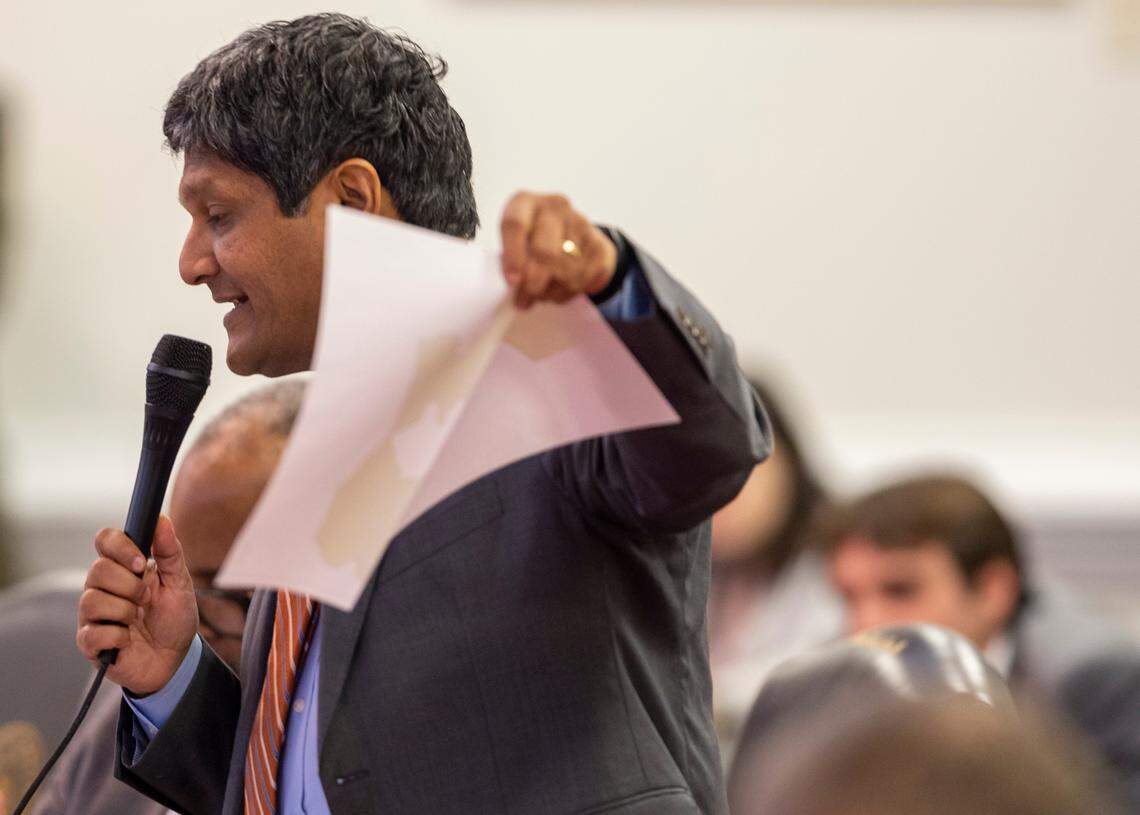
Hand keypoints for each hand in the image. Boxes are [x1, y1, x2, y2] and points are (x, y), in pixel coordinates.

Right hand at [76, 516, 198, 694]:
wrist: (176, 659)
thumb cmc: (174, 619)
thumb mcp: (180, 582)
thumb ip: (170, 551)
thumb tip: (161, 519)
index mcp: (122, 568)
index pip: (105, 540)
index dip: (120, 547)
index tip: (143, 563)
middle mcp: (102, 587)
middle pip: (97, 570)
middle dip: (130, 585)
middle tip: (147, 598)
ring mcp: (93, 615)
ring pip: (92, 600)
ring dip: (125, 610)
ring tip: (138, 619)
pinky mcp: (90, 643)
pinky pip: (92, 633)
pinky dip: (118, 636)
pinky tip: (129, 639)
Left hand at [500, 191, 617, 308]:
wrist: (574, 238)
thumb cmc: (533, 243)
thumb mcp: (515, 246)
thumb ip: (512, 264)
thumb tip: (520, 292)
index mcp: (525, 203)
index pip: (515, 225)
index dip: (512, 256)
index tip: (512, 281)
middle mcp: (554, 206)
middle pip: (543, 251)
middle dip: (533, 282)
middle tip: (526, 298)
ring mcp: (580, 222)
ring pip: (565, 269)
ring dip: (551, 290)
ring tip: (543, 294)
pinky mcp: (599, 243)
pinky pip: (583, 277)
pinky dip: (569, 291)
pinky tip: (562, 288)